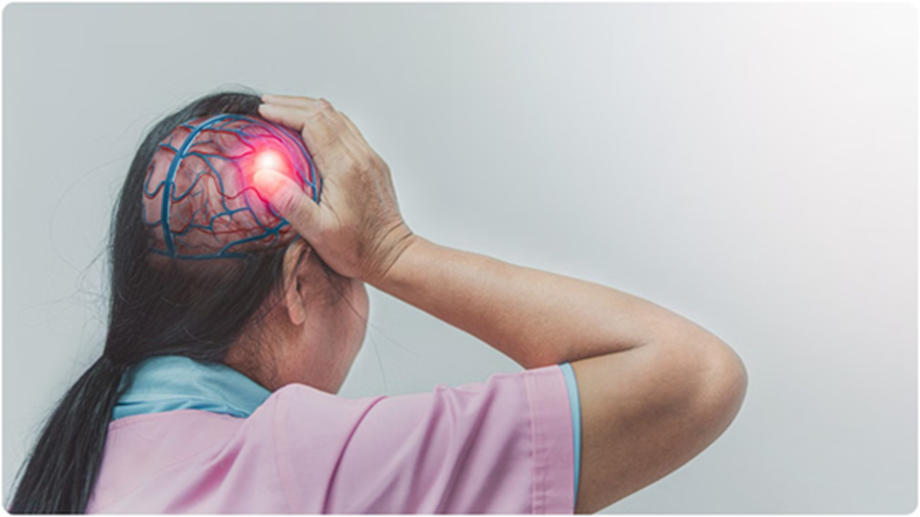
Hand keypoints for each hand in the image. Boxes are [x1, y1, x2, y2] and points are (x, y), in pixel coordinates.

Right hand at [253, 94, 415, 284]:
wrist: (393, 257)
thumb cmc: (358, 249)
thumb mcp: (317, 232)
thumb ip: (291, 202)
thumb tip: (264, 175)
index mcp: (345, 167)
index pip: (313, 122)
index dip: (285, 112)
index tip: (263, 111)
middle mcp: (360, 156)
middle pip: (325, 112)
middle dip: (292, 105)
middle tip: (266, 105)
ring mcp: (369, 158)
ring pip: (338, 118)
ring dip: (309, 110)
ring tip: (283, 112)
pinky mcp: (373, 164)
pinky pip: (347, 131)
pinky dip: (324, 122)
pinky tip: (310, 131)